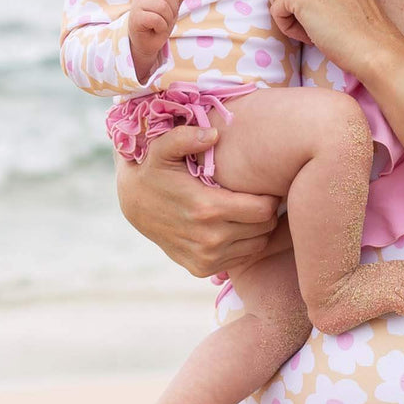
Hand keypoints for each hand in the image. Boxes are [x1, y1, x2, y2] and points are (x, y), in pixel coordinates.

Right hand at [116, 126, 279, 277]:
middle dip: (266, 210)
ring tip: (248, 209)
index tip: (263, 185)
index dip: (269, 195)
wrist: (133, 205)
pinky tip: (235, 224)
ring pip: (258, 244)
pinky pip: (242, 257)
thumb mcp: (162, 150)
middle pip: (265, 227)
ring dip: (258, 227)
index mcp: (207, 209)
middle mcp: (209, 239)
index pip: (264, 209)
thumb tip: (213, 134)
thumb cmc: (154, 171)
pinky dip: (245, 242)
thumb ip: (185, 137)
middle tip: (258, 195)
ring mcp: (206, 258)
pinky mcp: (202, 269)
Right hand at [128, 0, 188, 82]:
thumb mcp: (172, 11)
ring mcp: (136, 5)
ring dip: (167, 21)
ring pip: (162, 6)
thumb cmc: (158, 26)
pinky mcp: (135, 18)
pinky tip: (155, 30)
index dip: (174, 2)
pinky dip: (161, 27)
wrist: (146, 45)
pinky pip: (156, 18)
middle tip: (163, 21)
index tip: (167, 13)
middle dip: (172, 12)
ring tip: (159, 26)